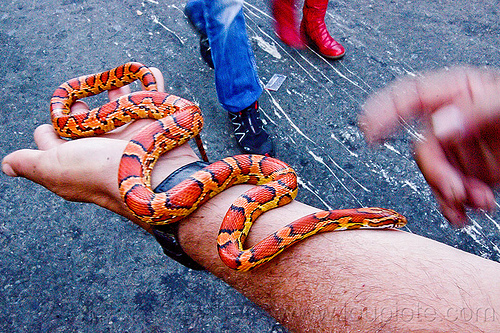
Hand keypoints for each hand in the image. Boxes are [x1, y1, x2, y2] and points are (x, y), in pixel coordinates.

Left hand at [1, 67, 198, 231]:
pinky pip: (151, 97)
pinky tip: (149, 71)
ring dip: (117, 91)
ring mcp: (128, 136)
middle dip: (84, 107)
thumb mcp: (53, 167)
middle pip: (89, 123)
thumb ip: (30, 162)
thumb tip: (7, 165)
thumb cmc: (100, 171)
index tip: (53, 118)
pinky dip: (151, 83)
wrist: (155, 176)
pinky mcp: (152, 125)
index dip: (51, 129)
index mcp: (77, 158)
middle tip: (82, 98)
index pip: (56, 143)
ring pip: (119, 107)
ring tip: (115, 81)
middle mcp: (102, 148)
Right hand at [359, 66, 499, 225]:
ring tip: (475, 204)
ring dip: (450, 194)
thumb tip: (441, 125)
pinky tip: (470, 211)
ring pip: (435, 175)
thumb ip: (478, 110)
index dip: (383, 112)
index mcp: (458, 94)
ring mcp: (463, 149)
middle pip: (423, 148)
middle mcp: (455, 121)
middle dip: (438, 175)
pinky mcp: (473, 172)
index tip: (367, 132)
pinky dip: (456, 206)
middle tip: (457, 191)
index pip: (409, 97)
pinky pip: (451, 191)